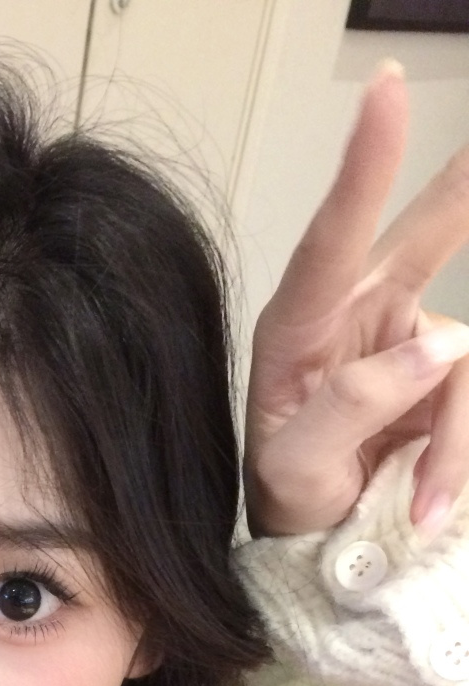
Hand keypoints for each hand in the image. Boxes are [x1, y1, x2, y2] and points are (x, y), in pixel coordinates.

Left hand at [245, 63, 468, 538]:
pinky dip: (461, 459)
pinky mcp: (445, 376)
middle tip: (455, 125)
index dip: (364, 168)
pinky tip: (432, 503)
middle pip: (426, 233)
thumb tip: (439, 347)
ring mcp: (410, 342)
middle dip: (464, 186)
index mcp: (298, 327)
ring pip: (467, 363)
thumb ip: (350, 407)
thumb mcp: (294, 470)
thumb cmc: (285, 498)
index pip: (331, 241)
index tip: (386, 94)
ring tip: (421, 505)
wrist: (312, 541)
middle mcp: (357, 316)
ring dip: (455, 444)